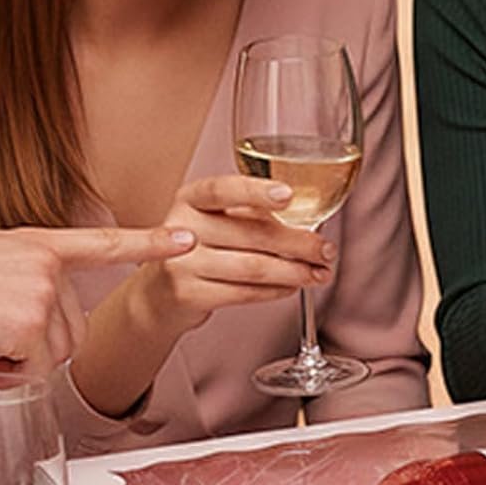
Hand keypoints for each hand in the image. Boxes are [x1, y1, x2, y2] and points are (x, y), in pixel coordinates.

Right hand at [0, 225, 195, 375]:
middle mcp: (46, 262)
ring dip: (18, 363)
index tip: (187, 238)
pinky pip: (32, 372)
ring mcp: (42, 290)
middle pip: (71, 331)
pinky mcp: (30, 322)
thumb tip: (33, 321)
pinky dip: (4, 375)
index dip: (148, 242)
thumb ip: (22, 278)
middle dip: (34, 347)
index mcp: (35, 244)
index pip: (102, 243)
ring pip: (55, 355)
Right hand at [129, 174, 336, 335]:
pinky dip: (275, 291)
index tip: (288, 195)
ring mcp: (182, 264)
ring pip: (253, 267)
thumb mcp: (214, 219)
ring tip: (318, 273)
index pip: (223, 189)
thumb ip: (250, 213)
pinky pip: (244, 293)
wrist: (158, 292)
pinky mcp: (189, 295)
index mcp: (191, 198)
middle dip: (299, 243)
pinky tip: (291, 286)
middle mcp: (182, 227)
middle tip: (326, 250)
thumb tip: (307, 219)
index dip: (257, 192)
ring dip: (294, 271)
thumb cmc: (199, 248)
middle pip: (251, 233)